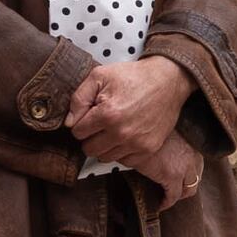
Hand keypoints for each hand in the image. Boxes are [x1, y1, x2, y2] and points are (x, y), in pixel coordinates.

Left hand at [66, 53, 189, 166]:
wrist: (168, 80)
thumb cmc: (134, 76)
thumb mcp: (100, 76)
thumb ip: (79, 98)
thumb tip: (69, 122)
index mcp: (107, 114)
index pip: (77, 132)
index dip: (81, 122)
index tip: (91, 115)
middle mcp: (121, 133)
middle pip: (89, 149)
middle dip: (90, 137)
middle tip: (100, 124)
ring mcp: (136, 143)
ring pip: (105, 157)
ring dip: (105, 145)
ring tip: (114, 128)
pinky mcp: (148, 149)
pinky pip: (125, 161)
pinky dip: (122, 151)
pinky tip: (126, 136)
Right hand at [128, 125, 205, 209]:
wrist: (137, 130)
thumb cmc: (144, 128)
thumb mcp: (159, 133)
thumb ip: (164, 142)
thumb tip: (158, 150)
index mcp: (190, 141)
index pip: (195, 160)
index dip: (188, 170)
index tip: (179, 175)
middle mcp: (192, 154)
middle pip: (196, 175)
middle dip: (187, 184)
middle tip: (175, 190)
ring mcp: (184, 166)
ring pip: (190, 188)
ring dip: (180, 194)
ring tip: (168, 197)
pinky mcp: (173, 176)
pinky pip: (173, 196)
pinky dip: (167, 202)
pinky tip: (160, 205)